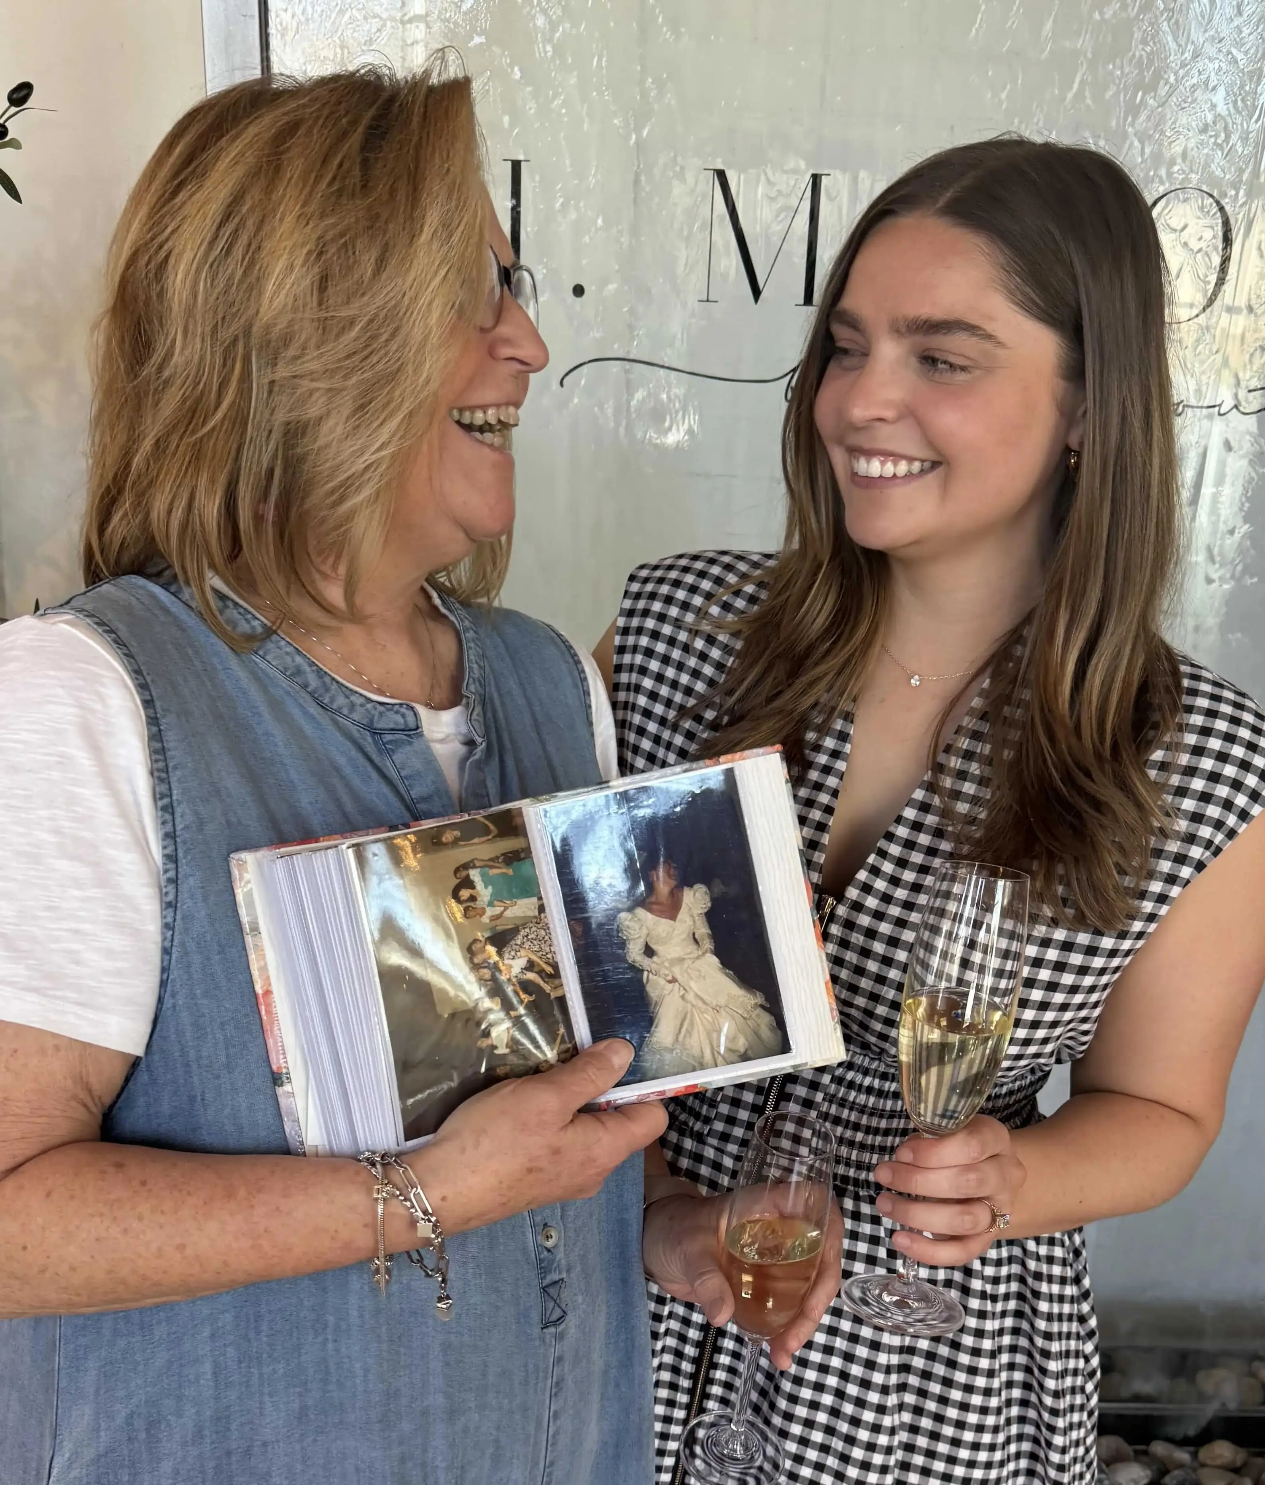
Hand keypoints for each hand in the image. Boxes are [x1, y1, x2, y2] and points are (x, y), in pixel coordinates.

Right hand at [412, 1041, 666, 1237]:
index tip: (613, 1059)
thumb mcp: (546, 1095)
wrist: (439, 1193)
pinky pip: (560, 1146)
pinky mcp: (538, 1184)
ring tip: (539, 1084)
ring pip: (586, 1133)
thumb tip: (627, 1053)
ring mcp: (565, 1182)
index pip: (653, 1118)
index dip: (641, 1085)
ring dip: (570, 1105)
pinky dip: (550, 1124)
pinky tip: (519, 1111)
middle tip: (568, 1064)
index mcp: (605, 1151)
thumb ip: (590, 1074)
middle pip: (619, 1124)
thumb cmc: (496, 1141)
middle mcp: (594, 1173)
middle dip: (600, 1090)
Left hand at [642, 1191, 844, 1370]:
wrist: (654, 1243)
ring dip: (804, 1321)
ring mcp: (774, 1257)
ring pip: (808, 1286)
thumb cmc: (673, 1228)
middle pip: (820, 1257)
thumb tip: (723, 1315)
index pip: (814, 1204)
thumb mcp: (688, 1249)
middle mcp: (779, 1228)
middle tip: (794, 1336)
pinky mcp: (764, 1282)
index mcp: (765, 1206)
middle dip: (816, 1300)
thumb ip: (705, 1278)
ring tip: (783, 1353)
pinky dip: (789, 1329)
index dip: (829, 1231)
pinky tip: (779, 1353)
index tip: (824, 1269)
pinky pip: (788, 1304)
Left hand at [873, 1115, 1025, 1264]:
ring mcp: (1000, 1211)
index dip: (934, 1151)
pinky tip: (900, 1239)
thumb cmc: (959, 1147)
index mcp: (996, 1140)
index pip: (972, 1145)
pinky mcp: (988, 1239)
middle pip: (968, 1182)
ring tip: (885, 1204)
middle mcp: (1005, 1176)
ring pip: (965, 1219)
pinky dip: (928, 1250)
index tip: (901, 1154)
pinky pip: (962, 1252)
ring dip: (918, 1214)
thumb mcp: (949, 1132)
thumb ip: (930, 1140)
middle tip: (884, 1175)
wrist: (989, 1175)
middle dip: (919, 1181)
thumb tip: (904, 1157)